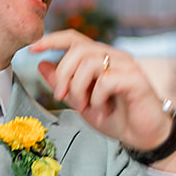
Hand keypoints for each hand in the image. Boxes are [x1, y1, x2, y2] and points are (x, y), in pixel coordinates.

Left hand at [33, 30, 175, 166]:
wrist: (143, 137)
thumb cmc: (116, 118)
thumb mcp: (81, 102)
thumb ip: (63, 84)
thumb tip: (41, 64)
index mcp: (100, 58)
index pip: (74, 38)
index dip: (51, 40)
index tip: (31, 49)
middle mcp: (114, 56)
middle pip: (77, 49)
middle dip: (63, 75)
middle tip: (61, 97)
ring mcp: (126, 65)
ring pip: (89, 63)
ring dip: (79, 88)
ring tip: (87, 106)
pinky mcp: (136, 79)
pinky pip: (106, 80)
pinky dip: (97, 98)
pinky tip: (104, 110)